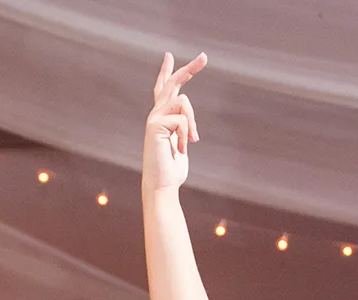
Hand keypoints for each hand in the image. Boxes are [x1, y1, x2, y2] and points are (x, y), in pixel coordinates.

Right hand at [142, 52, 205, 193]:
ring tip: (192, 140)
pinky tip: (182, 149)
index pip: (162, 89)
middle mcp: (155, 114)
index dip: (166, 72)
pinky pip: (182, 119)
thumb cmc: (171, 170)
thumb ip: (183, 128)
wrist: (162, 185)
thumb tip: (188, 121)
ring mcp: (154, 118)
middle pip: (172, 83)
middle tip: (204, 57)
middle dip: (189, 69)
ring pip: (183, 101)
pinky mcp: (155, 125)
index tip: (168, 56)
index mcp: (161, 117)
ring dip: (192, 122)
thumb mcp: (182, 144)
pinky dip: (187, 135)